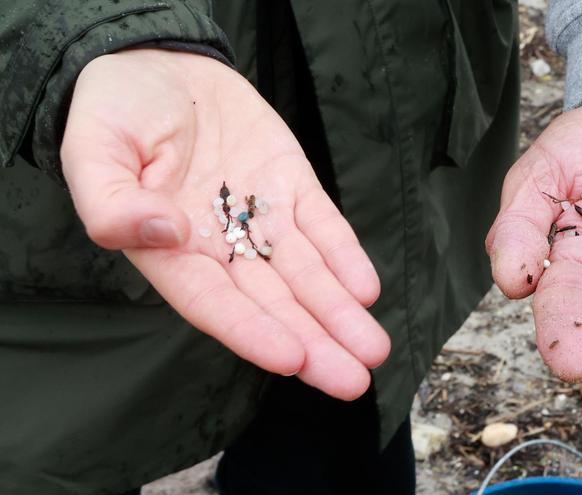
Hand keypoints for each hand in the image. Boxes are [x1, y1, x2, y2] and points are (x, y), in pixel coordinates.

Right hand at [61, 49, 389, 399]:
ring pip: (306, 274)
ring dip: (339, 311)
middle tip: (352, 381)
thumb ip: (111, 201)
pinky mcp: (292, 186)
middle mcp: (222, 246)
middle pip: (273, 303)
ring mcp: (262, 216)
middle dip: (314, 342)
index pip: (214, 303)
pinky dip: (345, 255)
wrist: (156, 65)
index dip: (252, 331)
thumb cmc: (114, 112)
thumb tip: (164, 232)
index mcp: (170, 251)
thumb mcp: (94, 150)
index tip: (291, 358)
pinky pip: (323, 225)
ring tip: (372, 349)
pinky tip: (365, 288)